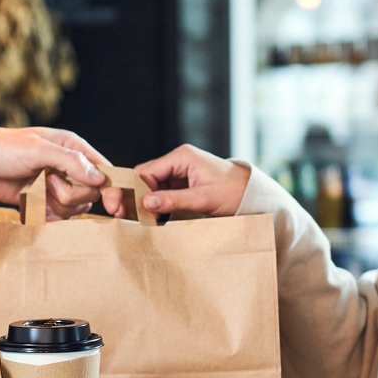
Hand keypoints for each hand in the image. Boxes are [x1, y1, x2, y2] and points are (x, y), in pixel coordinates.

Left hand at [0, 126, 108, 219]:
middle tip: (49, 183)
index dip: (112, 188)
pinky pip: (57, 217)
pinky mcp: (42, 201)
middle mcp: (68, 167)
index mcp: (73, 148)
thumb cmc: (2, 148)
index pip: (104, 170)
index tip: (114, 206)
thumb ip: (70, 162)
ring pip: (75, 208)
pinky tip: (34, 206)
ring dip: (57, 205)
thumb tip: (99, 179)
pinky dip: (48, 216)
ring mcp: (55, 185)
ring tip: (36, 191)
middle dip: (72, 194)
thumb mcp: (37, 149)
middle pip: (90, 193)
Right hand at [133, 144, 249, 218]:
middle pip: (146, 178)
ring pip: (153, 187)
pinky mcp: (184, 184)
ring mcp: (181, 172)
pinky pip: (163, 193)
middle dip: (136, 197)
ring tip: (137, 221)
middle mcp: (179, 161)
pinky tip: (151, 219)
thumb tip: (146, 204)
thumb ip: (173, 200)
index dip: (133, 190)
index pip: (147, 171)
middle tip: (123, 216)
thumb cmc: (234, 192)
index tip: (123, 208)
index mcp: (182, 157)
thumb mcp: (203, 198)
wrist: (254, 195)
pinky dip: (156, 206)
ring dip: (145, 203)